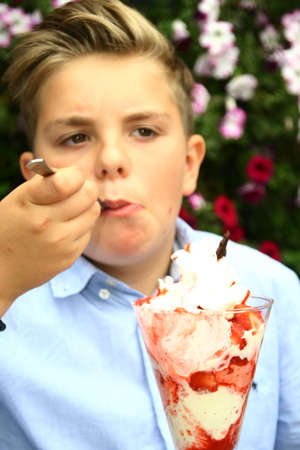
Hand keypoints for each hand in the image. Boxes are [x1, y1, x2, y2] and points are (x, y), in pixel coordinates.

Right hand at [0, 166, 99, 314]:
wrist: (0, 269)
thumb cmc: (10, 226)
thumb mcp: (18, 198)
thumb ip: (45, 182)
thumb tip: (73, 172)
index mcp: (28, 202)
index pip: (65, 181)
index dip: (74, 174)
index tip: (70, 177)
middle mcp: (45, 223)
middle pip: (88, 194)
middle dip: (84, 187)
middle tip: (76, 191)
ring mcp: (59, 242)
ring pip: (93, 211)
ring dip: (86, 206)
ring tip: (71, 210)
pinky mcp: (69, 257)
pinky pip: (89, 231)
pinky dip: (82, 226)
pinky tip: (65, 229)